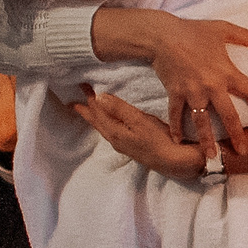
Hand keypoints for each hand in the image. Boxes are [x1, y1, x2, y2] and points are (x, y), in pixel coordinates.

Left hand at [68, 87, 209, 177]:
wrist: (175, 162)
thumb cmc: (159, 140)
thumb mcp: (139, 121)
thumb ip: (120, 109)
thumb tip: (99, 97)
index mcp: (114, 131)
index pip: (97, 111)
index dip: (88, 98)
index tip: (80, 85)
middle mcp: (114, 139)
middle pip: (96, 121)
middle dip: (85, 110)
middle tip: (73, 101)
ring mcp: (122, 144)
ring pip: (102, 127)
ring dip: (94, 117)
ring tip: (87, 111)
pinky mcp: (131, 146)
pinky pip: (111, 131)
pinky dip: (105, 123)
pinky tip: (109, 123)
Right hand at [93, 9, 247, 149]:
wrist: (161, 35)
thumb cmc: (193, 31)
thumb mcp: (222, 29)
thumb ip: (246, 36)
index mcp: (226, 71)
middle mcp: (211, 85)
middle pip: (228, 114)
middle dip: (236, 134)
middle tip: (243, 151)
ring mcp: (192, 91)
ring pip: (201, 121)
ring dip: (206, 139)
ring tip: (210, 156)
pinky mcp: (175, 92)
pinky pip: (176, 114)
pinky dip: (175, 128)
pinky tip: (178, 142)